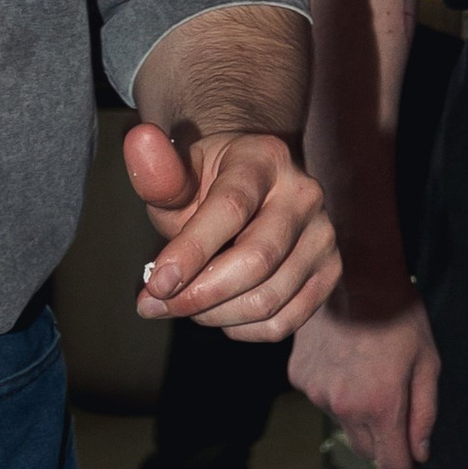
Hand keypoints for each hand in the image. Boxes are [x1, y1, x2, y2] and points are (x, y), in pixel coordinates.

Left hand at [126, 121, 338, 339]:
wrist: (254, 188)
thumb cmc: (206, 186)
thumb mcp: (178, 175)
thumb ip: (158, 173)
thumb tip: (138, 138)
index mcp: (265, 159)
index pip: (231, 209)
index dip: (190, 252)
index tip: (153, 285)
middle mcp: (305, 194)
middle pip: (257, 260)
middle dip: (198, 295)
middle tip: (155, 304)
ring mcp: (324, 234)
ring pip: (268, 299)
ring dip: (214, 315)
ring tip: (185, 302)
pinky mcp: (329, 270)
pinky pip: (284, 322)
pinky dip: (243, 329)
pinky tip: (221, 311)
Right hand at [289, 297, 439, 468]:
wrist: (353, 277)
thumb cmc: (399, 316)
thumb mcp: (428, 362)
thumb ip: (425, 413)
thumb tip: (421, 453)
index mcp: (380, 406)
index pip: (391, 463)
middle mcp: (344, 407)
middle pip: (366, 449)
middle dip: (385, 444)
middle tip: (399, 417)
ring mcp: (317, 394)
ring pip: (344, 423)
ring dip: (360, 415)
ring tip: (373, 376)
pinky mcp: (299, 379)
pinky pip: (323, 399)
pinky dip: (338, 392)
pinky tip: (349, 363)